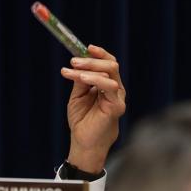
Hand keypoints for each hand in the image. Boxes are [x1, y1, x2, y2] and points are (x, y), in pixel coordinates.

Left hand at [61, 44, 125, 173]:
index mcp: (107, 85)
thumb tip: (78, 63)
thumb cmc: (82, 121)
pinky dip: (94, 78)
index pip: (108, 63)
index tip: (86, 47)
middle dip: (91, 59)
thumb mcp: (77, 96)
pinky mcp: (117, 106)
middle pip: (110, 64)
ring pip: (109, 72)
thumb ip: (80, 80)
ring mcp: (118, 97)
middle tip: (73, 60)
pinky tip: (82, 78)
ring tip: (73, 69)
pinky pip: (108, 86)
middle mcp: (115, 89)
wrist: (84, 142)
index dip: (99, 54)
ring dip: (90, 67)